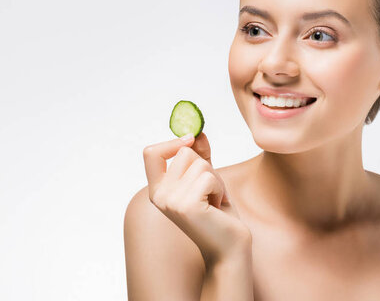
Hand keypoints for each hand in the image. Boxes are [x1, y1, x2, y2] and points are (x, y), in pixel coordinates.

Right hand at [143, 131, 251, 266]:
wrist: (229, 248)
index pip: (150, 153)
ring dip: (216, 179)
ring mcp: (170, 201)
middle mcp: (159, 195)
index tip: (190, 140)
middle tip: (210, 192)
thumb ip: (200, 156)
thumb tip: (198, 132)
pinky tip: (216, 207)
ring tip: (214, 201)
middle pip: (185, 152)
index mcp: (158, 189)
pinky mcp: (186, 206)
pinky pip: (209, 176)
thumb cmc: (218, 215)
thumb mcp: (207, 180)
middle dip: (206, 166)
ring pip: (200, 163)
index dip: (171, 142)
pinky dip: (219, 188)